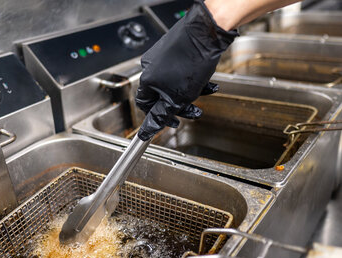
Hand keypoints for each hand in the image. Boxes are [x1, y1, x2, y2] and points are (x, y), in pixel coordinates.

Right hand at [136, 0, 237, 140]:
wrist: (207, 31)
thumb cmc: (192, 60)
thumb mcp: (177, 98)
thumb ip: (161, 115)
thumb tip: (147, 130)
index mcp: (147, 80)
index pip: (145, 105)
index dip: (158, 116)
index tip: (171, 121)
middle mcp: (151, 67)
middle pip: (162, 95)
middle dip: (180, 105)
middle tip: (193, 111)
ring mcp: (162, 57)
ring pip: (174, 83)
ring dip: (190, 92)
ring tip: (205, 92)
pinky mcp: (174, 49)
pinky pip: (181, 71)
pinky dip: (193, 79)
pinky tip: (208, 82)